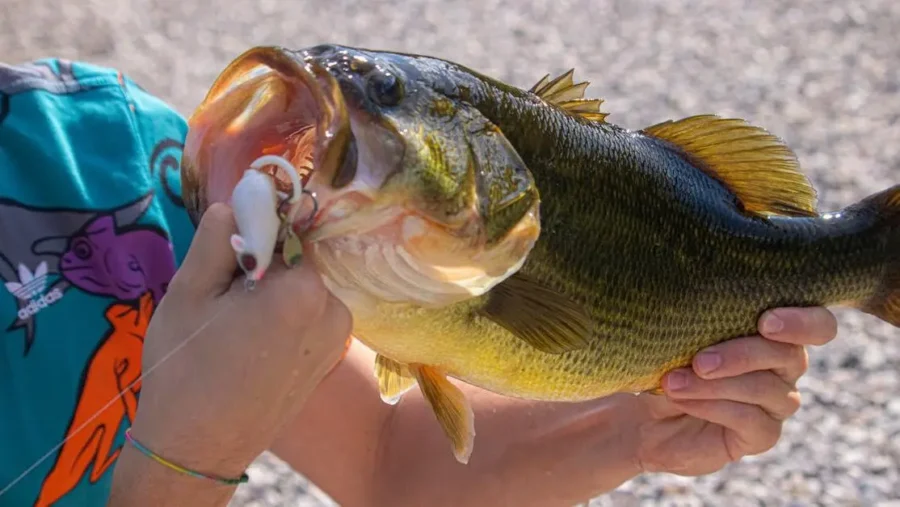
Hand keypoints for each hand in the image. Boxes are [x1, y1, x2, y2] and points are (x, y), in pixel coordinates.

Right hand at [129, 203, 351, 475]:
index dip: (256, 231)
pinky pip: (309, 317)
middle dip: (264, 266)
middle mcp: (334, 311)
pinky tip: (252, 342)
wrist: (197, 447)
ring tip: (234, 324)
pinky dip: (285, 317)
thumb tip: (241, 200)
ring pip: (303, 290)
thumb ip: (219, 239)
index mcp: (304, 291)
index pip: (288, 231)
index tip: (229, 244)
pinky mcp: (332, 360)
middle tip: (224, 294)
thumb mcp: (190, 293)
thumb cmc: (186, 369)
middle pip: (298, 262)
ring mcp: (338, 339)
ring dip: (273, 293)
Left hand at [632, 307, 837, 475]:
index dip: (803, 322)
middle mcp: (785, 366)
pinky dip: (712, 407)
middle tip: (700, 361)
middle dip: (742, 355)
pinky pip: (751, 420)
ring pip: (766, 388)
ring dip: (715, 385)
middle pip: (790, 356)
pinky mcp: (763, 435)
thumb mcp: (679, 337)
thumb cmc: (668, 363)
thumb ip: (700, 322)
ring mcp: (777, 402)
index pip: (818, 324)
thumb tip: (693, 306)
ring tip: (674, 382)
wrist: (646, 415)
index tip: (766, 322)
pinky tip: (683, 401)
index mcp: (775, 332)